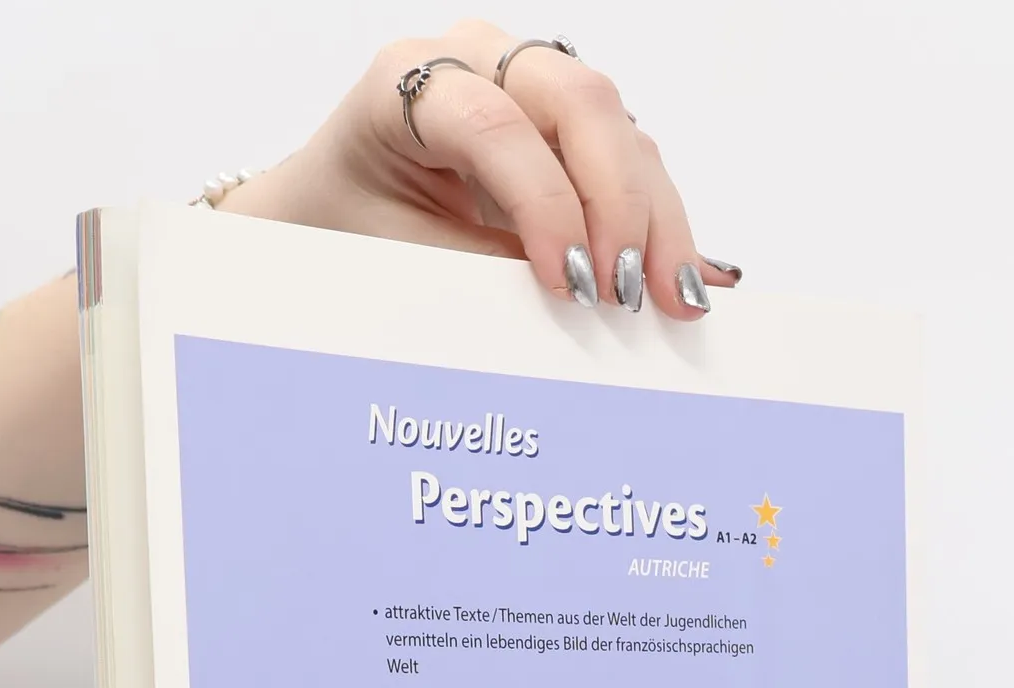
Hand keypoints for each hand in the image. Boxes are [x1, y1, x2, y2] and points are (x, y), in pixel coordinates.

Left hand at [219, 20, 737, 319]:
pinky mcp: (567, 123)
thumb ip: (478, 270)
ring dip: (655, 217)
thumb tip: (575, 303)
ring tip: (669, 298)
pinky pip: (631, 158)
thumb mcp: (396, 254)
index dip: (543, 203)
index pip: (495, 124)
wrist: (335, 208)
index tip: (570, 283)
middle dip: (618, 204)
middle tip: (628, 292)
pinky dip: (658, 219)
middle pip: (579, 104)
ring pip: (620, 129)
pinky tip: (678, 277)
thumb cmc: (352, 224)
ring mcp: (530, 80)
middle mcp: (478, 59)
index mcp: (407, 79)